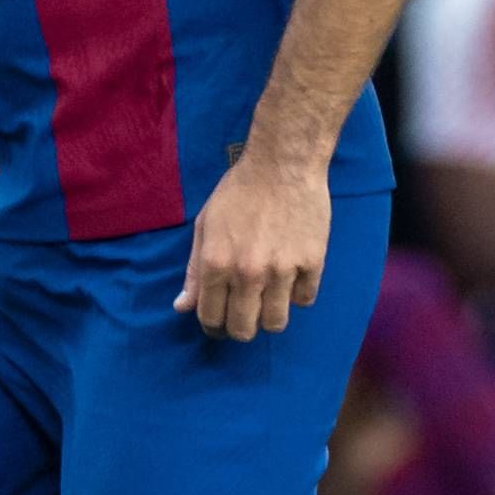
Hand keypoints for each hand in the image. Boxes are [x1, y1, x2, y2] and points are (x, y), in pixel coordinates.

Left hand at [178, 154, 328, 339]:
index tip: (219, 322)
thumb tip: (182, 307)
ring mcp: (282, 270)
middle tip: (243, 315)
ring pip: (276, 322)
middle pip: (244, 330)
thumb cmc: (239, 191)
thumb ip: (194, 270)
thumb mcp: (205, 225)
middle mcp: (247, 273)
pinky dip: (297, 295)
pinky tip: (291, 279)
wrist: (283, 164)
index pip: (210, 318)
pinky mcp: (312, 263)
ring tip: (268, 300)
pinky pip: (305, 300)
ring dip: (269, 317)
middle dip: (240, 328)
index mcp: (216, 263)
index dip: (213, 326)